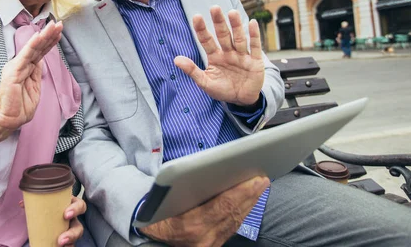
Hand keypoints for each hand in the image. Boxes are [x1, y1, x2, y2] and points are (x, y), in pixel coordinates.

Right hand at [0, 21, 63, 146]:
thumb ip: (36, 73)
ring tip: (53, 26)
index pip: (40, 52)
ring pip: (32, 48)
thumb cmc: (20, 107)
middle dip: (49, 34)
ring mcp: (16, 67)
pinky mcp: (13, 72)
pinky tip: (39, 36)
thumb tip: (41, 60)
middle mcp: (20, 64)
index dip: (49, 41)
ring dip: (43, 36)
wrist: (8, 120)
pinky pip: (25, 57)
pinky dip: (32, 46)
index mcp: (26, 68)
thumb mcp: (34, 88)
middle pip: (38, 47)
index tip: (59, 31)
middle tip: (59, 23)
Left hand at [18, 196, 85, 245]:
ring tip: (59, 246)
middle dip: (72, 234)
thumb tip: (22, 204)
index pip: (80, 205)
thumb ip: (35, 203)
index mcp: (70, 206)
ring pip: (75, 239)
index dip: (76, 210)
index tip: (66, 215)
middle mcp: (73, 219)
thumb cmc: (48, 207)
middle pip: (79, 227)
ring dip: (69, 243)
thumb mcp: (44, 203)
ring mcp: (70, 230)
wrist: (44, 216)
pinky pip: (69, 245)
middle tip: (61, 240)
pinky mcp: (66, 239)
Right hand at [139, 176, 269, 246]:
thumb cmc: (152, 214)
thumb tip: (204, 171)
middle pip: (232, 214)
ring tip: (259, 186)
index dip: (240, 192)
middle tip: (262, 178)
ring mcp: (209, 244)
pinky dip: (242, 213)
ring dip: (249, 203)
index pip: (222, 207)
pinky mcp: (213, 245)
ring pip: (235, 222)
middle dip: (249, 195)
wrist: (147, 238)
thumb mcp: (160, 199)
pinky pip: (231, 228)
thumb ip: (179, 188)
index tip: (254, 179)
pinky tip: (248, 202)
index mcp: (190, 226)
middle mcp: (203, 238)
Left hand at [174, 7, 263, 105]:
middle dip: (219, 22)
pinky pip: (254, 47)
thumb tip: (175, 59)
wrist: (241, 101)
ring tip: (232, 13)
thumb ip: (192, 70)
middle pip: (223, 35)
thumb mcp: (205, 83)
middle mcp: (228, 53)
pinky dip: (254, 35)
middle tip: (214, 8)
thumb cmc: (222, 90)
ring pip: (238, 38)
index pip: (207, 41)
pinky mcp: (255, 61)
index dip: (202, 29)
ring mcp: (242, 56)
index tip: (197, 17)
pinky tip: (252, 23)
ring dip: (236, 26)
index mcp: (215, 56)